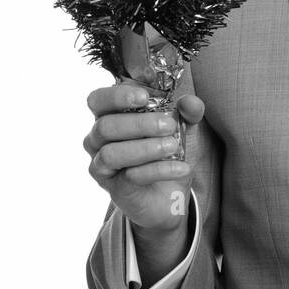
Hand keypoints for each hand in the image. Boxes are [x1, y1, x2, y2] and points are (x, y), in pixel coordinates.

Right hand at [83, 81, 204, 235]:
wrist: (170, 193)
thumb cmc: (167, 151)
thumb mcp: (183, 127)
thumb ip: (188, 111)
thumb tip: (190, 102)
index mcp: (109, 116)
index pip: (98, 100)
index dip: (116, 95)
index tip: (145, 96)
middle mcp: (97, 140)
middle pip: (105, 126)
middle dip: (139, 123)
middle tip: (169, 125)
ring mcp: (102, 165)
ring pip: (112, 153)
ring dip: (145, 148)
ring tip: (173, 146)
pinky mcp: (115, 188)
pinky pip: (131, 176)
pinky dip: (160, 170)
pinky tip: (182, 168)